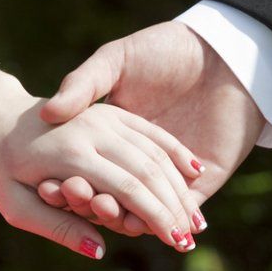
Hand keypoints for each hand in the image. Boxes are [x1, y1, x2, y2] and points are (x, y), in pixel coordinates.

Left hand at [0, 79, 204, 257]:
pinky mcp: (109, 111)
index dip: (157, 218)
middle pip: (149, 170)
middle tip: (192, 239)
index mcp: (71, 155)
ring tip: (197, 219)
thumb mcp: (16, 206)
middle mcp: (93, 131)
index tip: (176, 243)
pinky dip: (174, 151)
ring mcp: (103, 117)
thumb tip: (101, 250)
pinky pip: (149, 130)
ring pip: (154, 150)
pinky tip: (195, 172)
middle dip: (175, 207)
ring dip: (179, 186)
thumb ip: (58, 228)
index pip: (128, 189)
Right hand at [37, 22, 263, 235]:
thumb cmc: (166, 47)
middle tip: (71, 197)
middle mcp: (139, 162)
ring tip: (103, 211)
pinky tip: (138, 223)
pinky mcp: (203, 184)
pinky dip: (156, 221)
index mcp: (115, 136)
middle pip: (110, 194)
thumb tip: (49, 112)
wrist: (225, 52)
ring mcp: (170, 177)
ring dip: (119, 216)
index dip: (67, 178)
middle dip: (90, 200)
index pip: (88, 168)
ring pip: (140, 210)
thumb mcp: (116, 59)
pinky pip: (175, 211)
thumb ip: (84, 83)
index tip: (45, 185)